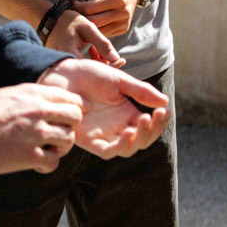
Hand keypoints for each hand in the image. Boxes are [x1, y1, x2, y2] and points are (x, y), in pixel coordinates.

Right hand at [0, 82, 86, 175]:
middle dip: (69, 127)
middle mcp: (40, 111)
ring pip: (69, 140)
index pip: (70, 98)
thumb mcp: (8, 94)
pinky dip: (47, 165)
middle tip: (57, 136)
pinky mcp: (31, 155)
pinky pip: (54, 162)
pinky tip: (37, 164)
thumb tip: (43, 102)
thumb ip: (30, 97)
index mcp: (34, 94)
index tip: (70, 118)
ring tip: (47, 151)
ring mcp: (37, 133)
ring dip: (60, 148)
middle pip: (75, 117)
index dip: (74, 108)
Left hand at [39, 58, 169, 158]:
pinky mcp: (88, 141)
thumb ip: (140, 91)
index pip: (148, 126)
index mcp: (125, 114)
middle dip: (152, 131)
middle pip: (140, 140)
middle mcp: (116, 128)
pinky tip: (128, 133)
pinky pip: (107, 151)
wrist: (63, 74)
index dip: (159, 122)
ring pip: (126, 149)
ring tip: (144, 121)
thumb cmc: (89, 75)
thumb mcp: (119, 81)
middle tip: (155, 115)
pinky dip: (120, 146)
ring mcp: (102, 135)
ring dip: (139, 138)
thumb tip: (164, 102)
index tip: (164, 110)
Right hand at [47, 6, 124, 66]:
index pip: (94, 69)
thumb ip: (102, 43)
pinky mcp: (64, 63)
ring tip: (98, 48)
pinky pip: (80, 65)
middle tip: (116, 56)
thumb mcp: (88, 28)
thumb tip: (116, 58)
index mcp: (71, 56)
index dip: (110, 66)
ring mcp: (63, 64)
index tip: (122, 60)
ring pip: (86, 68)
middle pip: (90, 71)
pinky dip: (89, 59)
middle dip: (104, 63)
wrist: (49, 18)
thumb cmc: (68, 20)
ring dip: (96, 61)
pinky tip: (91, 49)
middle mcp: (64, 64)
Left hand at [68, 0, 143, 38]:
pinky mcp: (123, 29)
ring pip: (98, 31)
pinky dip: (95, 29)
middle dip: (79, 18)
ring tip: (78, 18)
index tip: (70, 3)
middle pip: (93, 22)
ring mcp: (124, 22)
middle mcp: (122, 12)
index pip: (90, 9)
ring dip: (86, 26)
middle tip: (71, 13)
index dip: (77, 7)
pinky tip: (88, 23)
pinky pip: (104, 33)